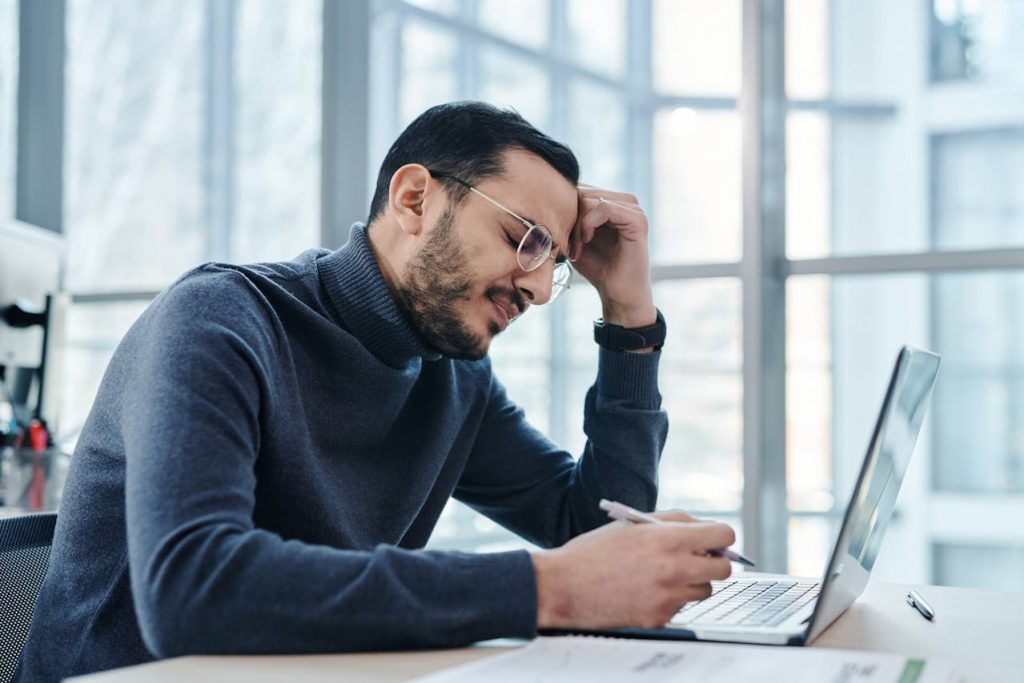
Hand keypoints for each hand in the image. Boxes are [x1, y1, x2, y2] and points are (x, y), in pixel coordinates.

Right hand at [532, 516, 735, 629]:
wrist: (565, 585)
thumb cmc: (595, 551)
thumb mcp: (634, 524)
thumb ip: (674, 522)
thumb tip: (705, 527)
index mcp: (668, 539)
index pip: (723, 536)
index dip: (721, 537)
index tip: (714, 541)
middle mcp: (674, 568)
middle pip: (724, 569)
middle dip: (714, 562)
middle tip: (698, 559)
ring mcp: (668, 597)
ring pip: (705, 591)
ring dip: (693, 582)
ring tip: (664, 575)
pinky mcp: (660, 618)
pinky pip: (681, 607)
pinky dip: (671, 600)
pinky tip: (646, 591)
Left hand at [571, 185, 655, 328]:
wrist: (617, 294)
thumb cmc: (597, 268)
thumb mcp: (575, 237)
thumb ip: (569, 216)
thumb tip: (550, 196)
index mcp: (613, 201)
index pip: (580, 188)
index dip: (565, 210)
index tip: (562, 238)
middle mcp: (625, 201)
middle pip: (583, 191)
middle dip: (570, 217)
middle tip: (569, 245)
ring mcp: (634, 209)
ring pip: (591, 198)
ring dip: (578, 224)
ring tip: (577, 247)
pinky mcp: (638, 220)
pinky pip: (604, 207)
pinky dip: (589, 224)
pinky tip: (586, 241)